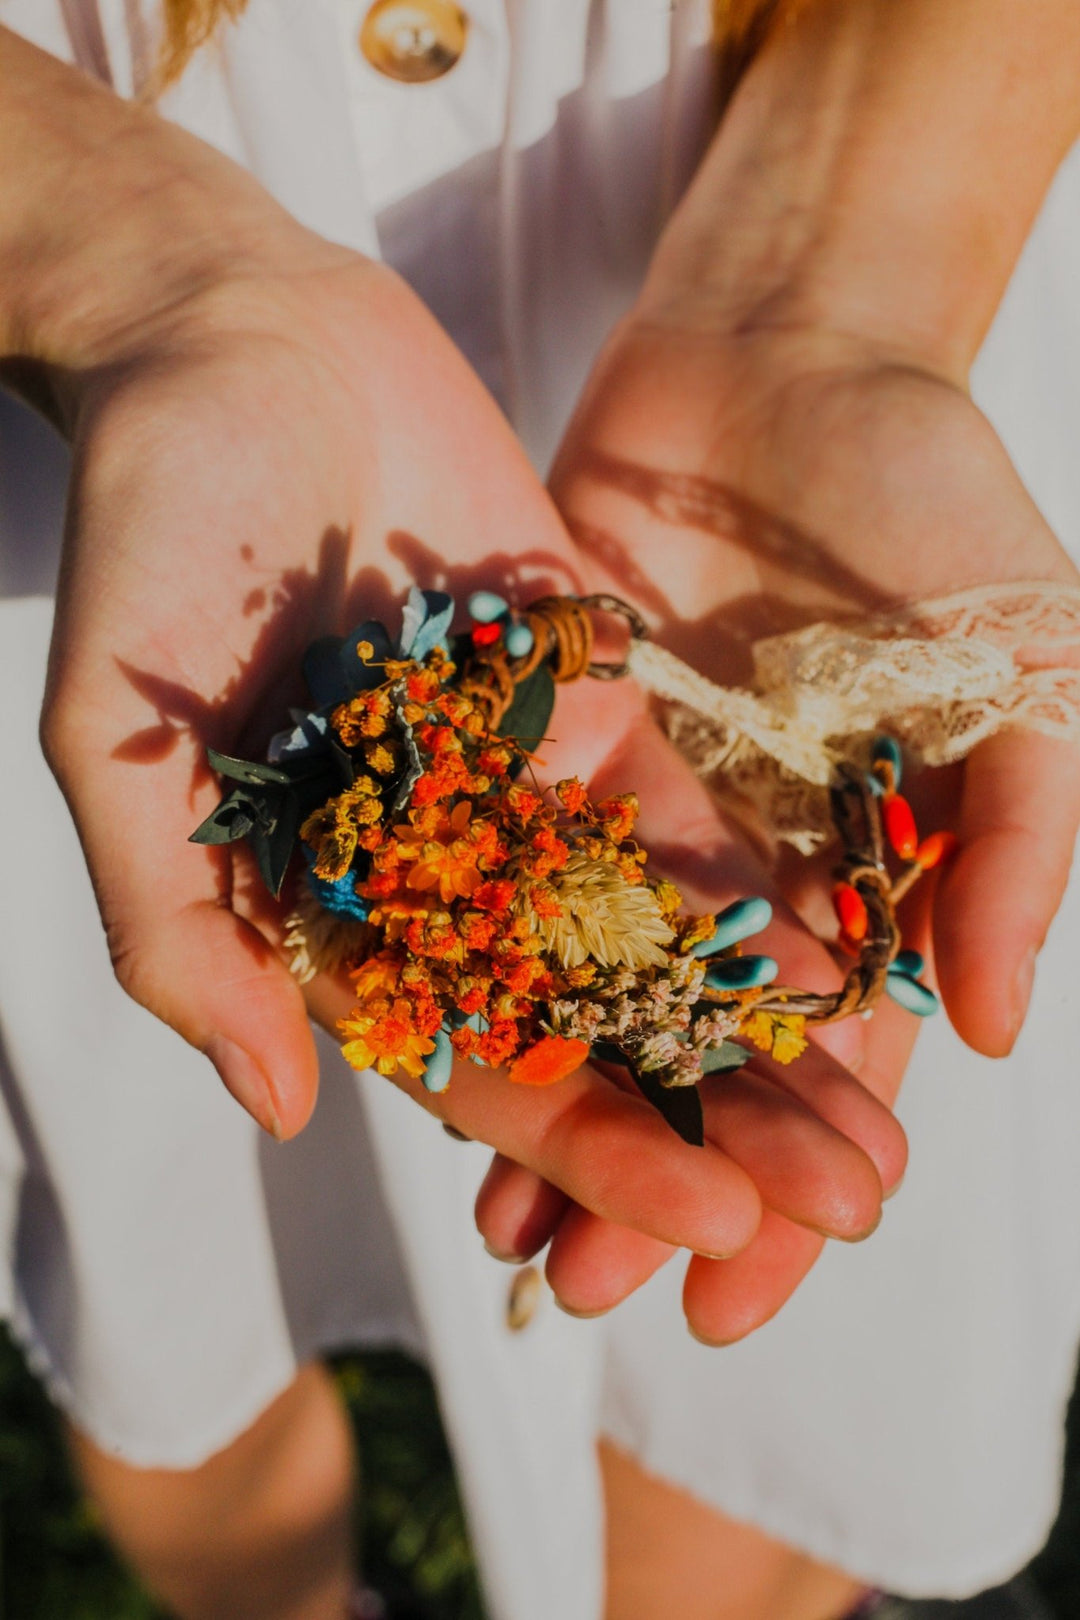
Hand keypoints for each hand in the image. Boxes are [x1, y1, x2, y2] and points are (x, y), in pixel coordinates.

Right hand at [28, 169, 901, 1276]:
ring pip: (658, 934)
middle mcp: (434, 869)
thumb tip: (281, 1104)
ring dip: (769, 1030)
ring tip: (884, 1124)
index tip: (715, 1221)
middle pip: (592, 1024)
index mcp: (328, 911)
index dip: (592, 1150)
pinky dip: (772, 873)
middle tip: (851, 1206)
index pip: (471, 1061)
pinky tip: (872, 941)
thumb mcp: (120, 740)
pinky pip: (686, 799)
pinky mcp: (583, 692)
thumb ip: (180, 922)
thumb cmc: (151, 534)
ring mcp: (517, 782)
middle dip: (718, 1121)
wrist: (235, 342)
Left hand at [484, 302, 1076, 1341]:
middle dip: (648, 1178)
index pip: (836, 1074)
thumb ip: (1020, 838)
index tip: (740, 1299)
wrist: (788, 354)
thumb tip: (995, 1033)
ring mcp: (647, 817)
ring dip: (551, 1106)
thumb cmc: (935, 505)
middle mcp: (754, 873)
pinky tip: (429, 1054)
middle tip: (578, 1288)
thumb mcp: (1023, 668)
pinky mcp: (549, 748)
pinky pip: (506, 882)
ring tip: (497, 1224)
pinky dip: (477, 967)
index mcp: (874, 882)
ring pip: (589, 999)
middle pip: (695, 1064)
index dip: (789, 1185)